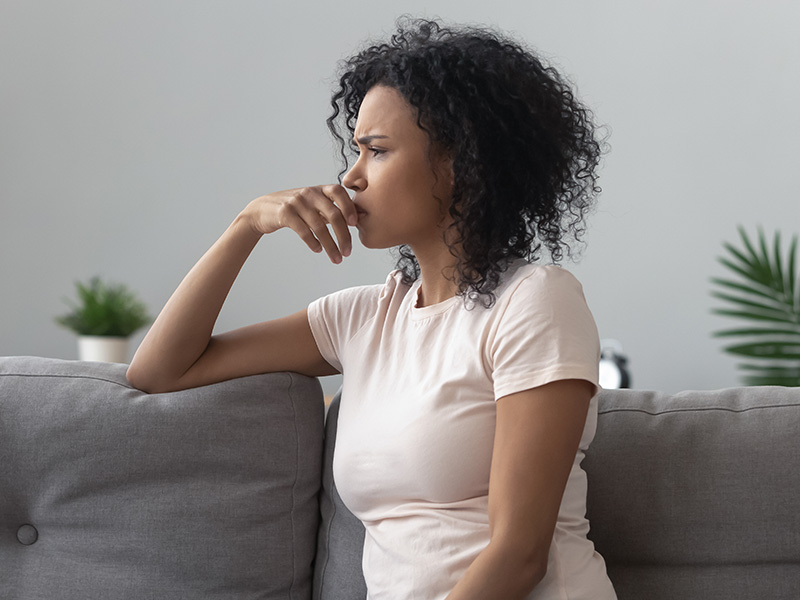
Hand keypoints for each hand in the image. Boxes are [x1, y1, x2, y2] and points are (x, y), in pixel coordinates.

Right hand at [242, 185, 357, 263]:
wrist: (263, 209)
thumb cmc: (295, 208)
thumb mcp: (313, 204)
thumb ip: (331, 209)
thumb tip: (357, 220)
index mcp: (319, 190)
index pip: (339, 192)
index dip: (349, 207)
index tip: (355, 225)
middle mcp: (309, 193)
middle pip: (333, 215)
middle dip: (343, 236)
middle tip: (348, 252)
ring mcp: (297, 203)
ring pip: (319, 227)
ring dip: (330, 246)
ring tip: (336, 258)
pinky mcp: (285, 214)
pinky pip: (304, 231)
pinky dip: (313, 242)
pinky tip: (318, 250)